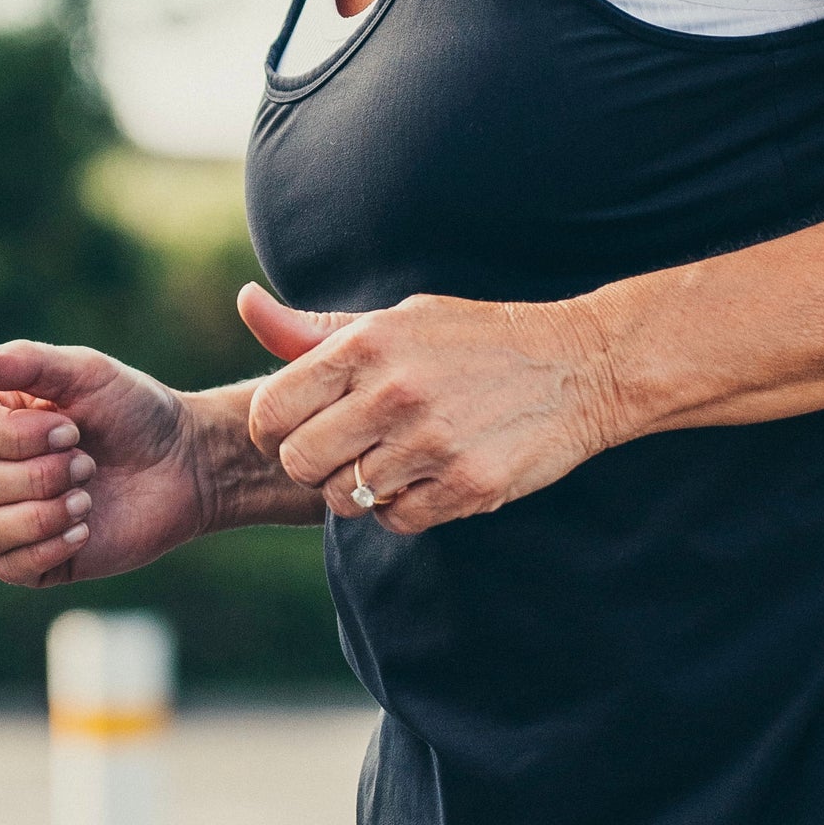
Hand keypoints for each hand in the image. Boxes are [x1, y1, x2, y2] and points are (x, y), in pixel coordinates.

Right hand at [0, 338, 207, 588]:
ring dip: (40, 515)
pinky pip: (8, 568)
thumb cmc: (134, 411)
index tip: (72, 428)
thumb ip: (24, 363)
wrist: (187, 464)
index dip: (16, 436)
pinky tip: (86, 528)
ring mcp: (10, 518)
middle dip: (40, 475)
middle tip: (89, 463)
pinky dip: (47, 548)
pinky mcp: (36, 560)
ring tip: (87, 499)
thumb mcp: (85, 373)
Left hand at [236, 284, 615, 535]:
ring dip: (360, 488)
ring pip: (346, 497)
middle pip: (300, 462)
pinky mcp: (467, 486)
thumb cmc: (473, 340)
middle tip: (345, 451)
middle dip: (314, 464)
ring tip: (393, 460)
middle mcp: (394, 392)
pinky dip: (404, 508)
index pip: (269, 411)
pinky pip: (396, 520)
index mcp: (367, 345)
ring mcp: (432, 443)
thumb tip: (244, 304)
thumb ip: (315, 330)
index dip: (273, 429)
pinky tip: (429, 476)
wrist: (579, 365)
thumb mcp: (395, 320)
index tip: (299, 428)